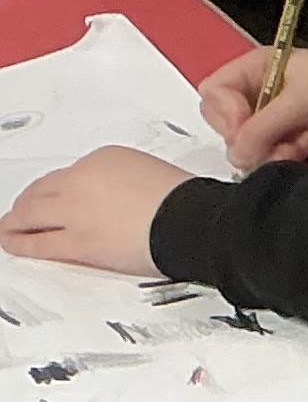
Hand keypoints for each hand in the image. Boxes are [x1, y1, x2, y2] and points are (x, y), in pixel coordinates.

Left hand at [0, 144, 185, 274]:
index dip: (63, 188)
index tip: (62, 196)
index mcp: (105, 158)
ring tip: (11, 227)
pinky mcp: (76, 241)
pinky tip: (12, 242)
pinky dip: (19, 242)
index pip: (72, 173)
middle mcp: (82, 179)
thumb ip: (132, 183)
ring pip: (31, 213)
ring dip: (17, 221)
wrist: (195, 223)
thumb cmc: (190, 204)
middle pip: (44, 189)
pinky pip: (37, 242)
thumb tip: (126, 203)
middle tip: (24, 209)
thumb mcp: (160, 176)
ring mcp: (75, 210)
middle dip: (31, 201)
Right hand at [198, 42, 307, 170]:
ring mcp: (275, 125)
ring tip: (305, 143)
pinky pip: (273, 162)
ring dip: (273, 152)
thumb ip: (264, 127)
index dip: (224, 115)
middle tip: (280, 140)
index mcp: (253, 72)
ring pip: (250, 150)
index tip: (244, 129)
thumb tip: (236, 157)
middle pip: (227, 128)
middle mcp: (258, 97)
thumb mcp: (301, 99)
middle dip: (251, 139)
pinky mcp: (292, 146)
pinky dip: (287, 161)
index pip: (214, 96)